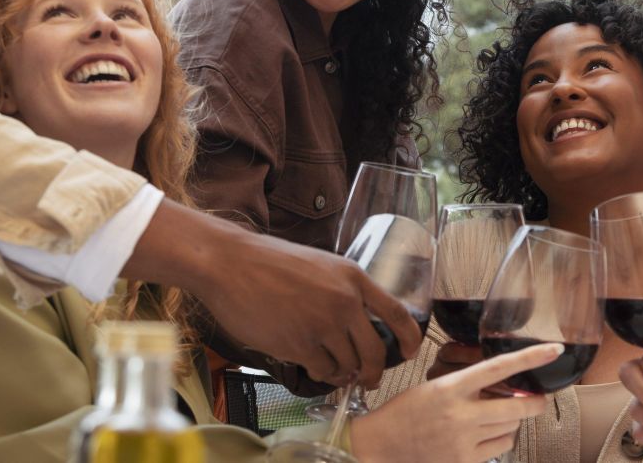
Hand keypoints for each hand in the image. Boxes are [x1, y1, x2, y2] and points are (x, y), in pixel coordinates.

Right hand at [124, 202, 420, 386]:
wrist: (232, 264)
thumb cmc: (270, 263)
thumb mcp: (320, 265)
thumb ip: (343, 292)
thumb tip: (359, 329)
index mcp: (353, 278)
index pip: (397, 313)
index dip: (409, 338)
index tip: (411, 352)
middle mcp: (345, 302)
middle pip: (376, 351)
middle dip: (374, 371)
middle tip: (368, 379)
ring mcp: (323, 325)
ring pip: (348, 365)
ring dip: (342, 372)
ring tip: (329, 366)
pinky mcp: (300, 344)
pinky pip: (322, 370)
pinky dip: (320, 373)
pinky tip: (312, 364)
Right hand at [351, 342, 557, 462]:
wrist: (380, 446)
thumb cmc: (405, 413)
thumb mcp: (434, 387)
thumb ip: (467, 385)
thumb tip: (503, 385)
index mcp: (451, 387)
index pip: (498, 367)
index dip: (529, 358)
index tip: (553, 350)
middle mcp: (460, 414)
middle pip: (518, 408)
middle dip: (535, 403)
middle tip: (538, 399)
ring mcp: (463, 441)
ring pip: (511, 429)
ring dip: (511, 422)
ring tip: (493, 418)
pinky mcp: (464, 462)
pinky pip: (500, 448)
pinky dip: (501, 440)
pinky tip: (485, 436)